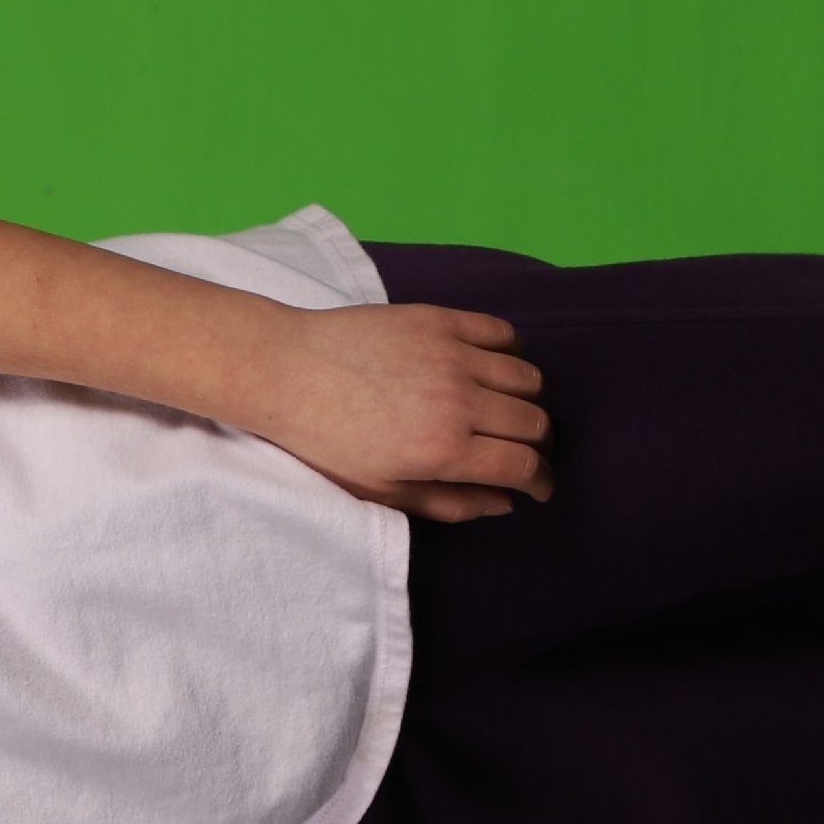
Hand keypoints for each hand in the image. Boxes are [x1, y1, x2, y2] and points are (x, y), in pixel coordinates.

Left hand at [242, 304, 549, 522]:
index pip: (524, 466)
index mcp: (443, 450)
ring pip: (527, 378)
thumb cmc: (323, 440)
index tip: (538, 486)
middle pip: (535, 423)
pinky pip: (501, 332)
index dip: (540, 481)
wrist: (282, 371)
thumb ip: (448, 502)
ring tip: (508, 413)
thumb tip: (504, 503)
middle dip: (538, 446)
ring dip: (529, 400)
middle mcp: (458, 401)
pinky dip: (510, 352)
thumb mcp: (381, 490)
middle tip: (522, 453)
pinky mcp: (439, 320)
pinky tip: (494, 368)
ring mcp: (452, 355)